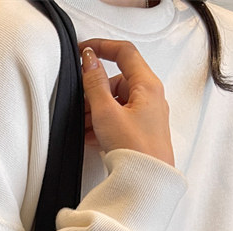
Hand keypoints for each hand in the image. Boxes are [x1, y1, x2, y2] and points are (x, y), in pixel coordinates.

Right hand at [78, 39, 174, 166]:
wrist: (148, 181)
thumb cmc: (136, 150)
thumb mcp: (107, 113)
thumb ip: (95, 84)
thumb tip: (90, 61)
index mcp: (147, 86)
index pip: (124, 53)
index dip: (102, 47)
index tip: (84, 51)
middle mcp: (150, 97)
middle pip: (117, 81)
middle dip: (95, 93)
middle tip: (82, 106)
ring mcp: (146, 115)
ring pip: (116, 102)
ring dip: (97, 112)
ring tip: (87, 127)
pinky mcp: (140, 131)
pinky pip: (119, 119)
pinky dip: (104, 124)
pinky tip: (92, 137)